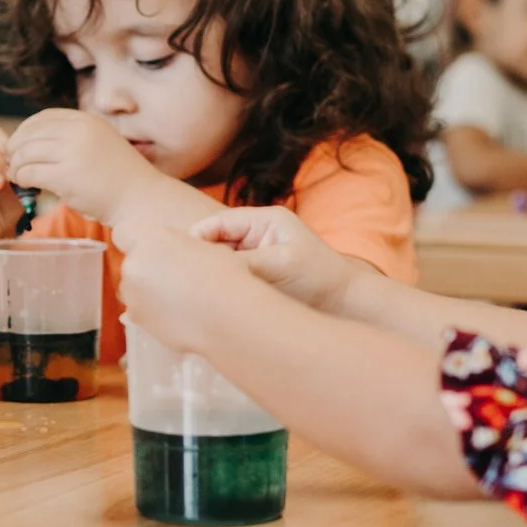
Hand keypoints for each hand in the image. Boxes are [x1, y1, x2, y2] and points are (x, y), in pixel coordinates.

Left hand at [5, 109, 153, 225]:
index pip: (43, 117)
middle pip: (30, 133)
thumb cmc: (120, 178)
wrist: (141, 200)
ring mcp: (73, 153)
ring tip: (17, 176)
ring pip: (26, 152)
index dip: (25, 130)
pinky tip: (24, 185)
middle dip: (15, 148)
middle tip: (11, 163)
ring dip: (16, 165)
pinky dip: (21, 178)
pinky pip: (30, 173)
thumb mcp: (99, 143)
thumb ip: (73, 138)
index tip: (19, 145)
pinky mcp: (66, 177)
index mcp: (86, 121)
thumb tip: (36, 142)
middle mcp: (79, 131)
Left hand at [110, 223, 250, 354]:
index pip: (124, 233)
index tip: (154, 251)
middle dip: (147, 271)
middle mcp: (132, 264)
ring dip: (149, 294)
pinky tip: (181, 314)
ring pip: (134, 291)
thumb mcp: (201, 245)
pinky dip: (155, 313)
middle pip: (132, 265)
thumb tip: (171, 253)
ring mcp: (132, 294)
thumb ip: (175, 245)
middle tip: (178, 280)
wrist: (229, 315)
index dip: (138, 242)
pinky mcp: (137, 319)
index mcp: (149, 238)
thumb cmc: (223, 276)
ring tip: (183, 300)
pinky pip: (141, 312)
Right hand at [188, 206, 357, 315]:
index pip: (217, 224)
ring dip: (210, 276)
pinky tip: (210, 302)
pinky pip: (230, 279)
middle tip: (181, 280)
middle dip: (199, 259)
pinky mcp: (257, 278)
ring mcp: (257, 257)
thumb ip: (240, 262)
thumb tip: (203, 268)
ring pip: (220, 263)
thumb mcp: (278, 265)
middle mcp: (257, 235)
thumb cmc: (320, 279)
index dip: (195, 240)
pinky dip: (220, 288)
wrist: (348, 306)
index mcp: (264, 221)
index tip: (178, 261)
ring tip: (194, 293)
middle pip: (214, 242)